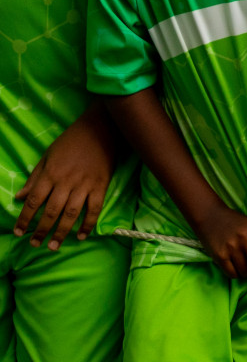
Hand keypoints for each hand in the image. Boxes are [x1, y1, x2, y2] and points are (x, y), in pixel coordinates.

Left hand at [14, 112, 114, 249]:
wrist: (100, 128)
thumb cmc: (71, 141)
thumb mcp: (47, 156)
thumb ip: (34, 178)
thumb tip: (19, 198)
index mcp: (50, 174)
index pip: (33, 201)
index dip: (24, 218)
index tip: (18, 232)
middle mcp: (66, 182)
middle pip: (51, 212)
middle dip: (41, 230)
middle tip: (34, 244)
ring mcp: (84, 185)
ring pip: (71, 214)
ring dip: (61, 232)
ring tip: (53, 246)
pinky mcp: (101, 185)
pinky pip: (94, 208)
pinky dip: (88, 224)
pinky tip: (81, 235)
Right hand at [192, 203, 246, 278]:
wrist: (211, 217)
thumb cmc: (238, 224)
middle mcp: (246, 237)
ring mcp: (232, 247)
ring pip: (246, 272)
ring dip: (246, 271)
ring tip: (243, 262)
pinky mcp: (220, 256)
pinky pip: (233, 274)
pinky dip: (235, 272)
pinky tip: (234, 264)